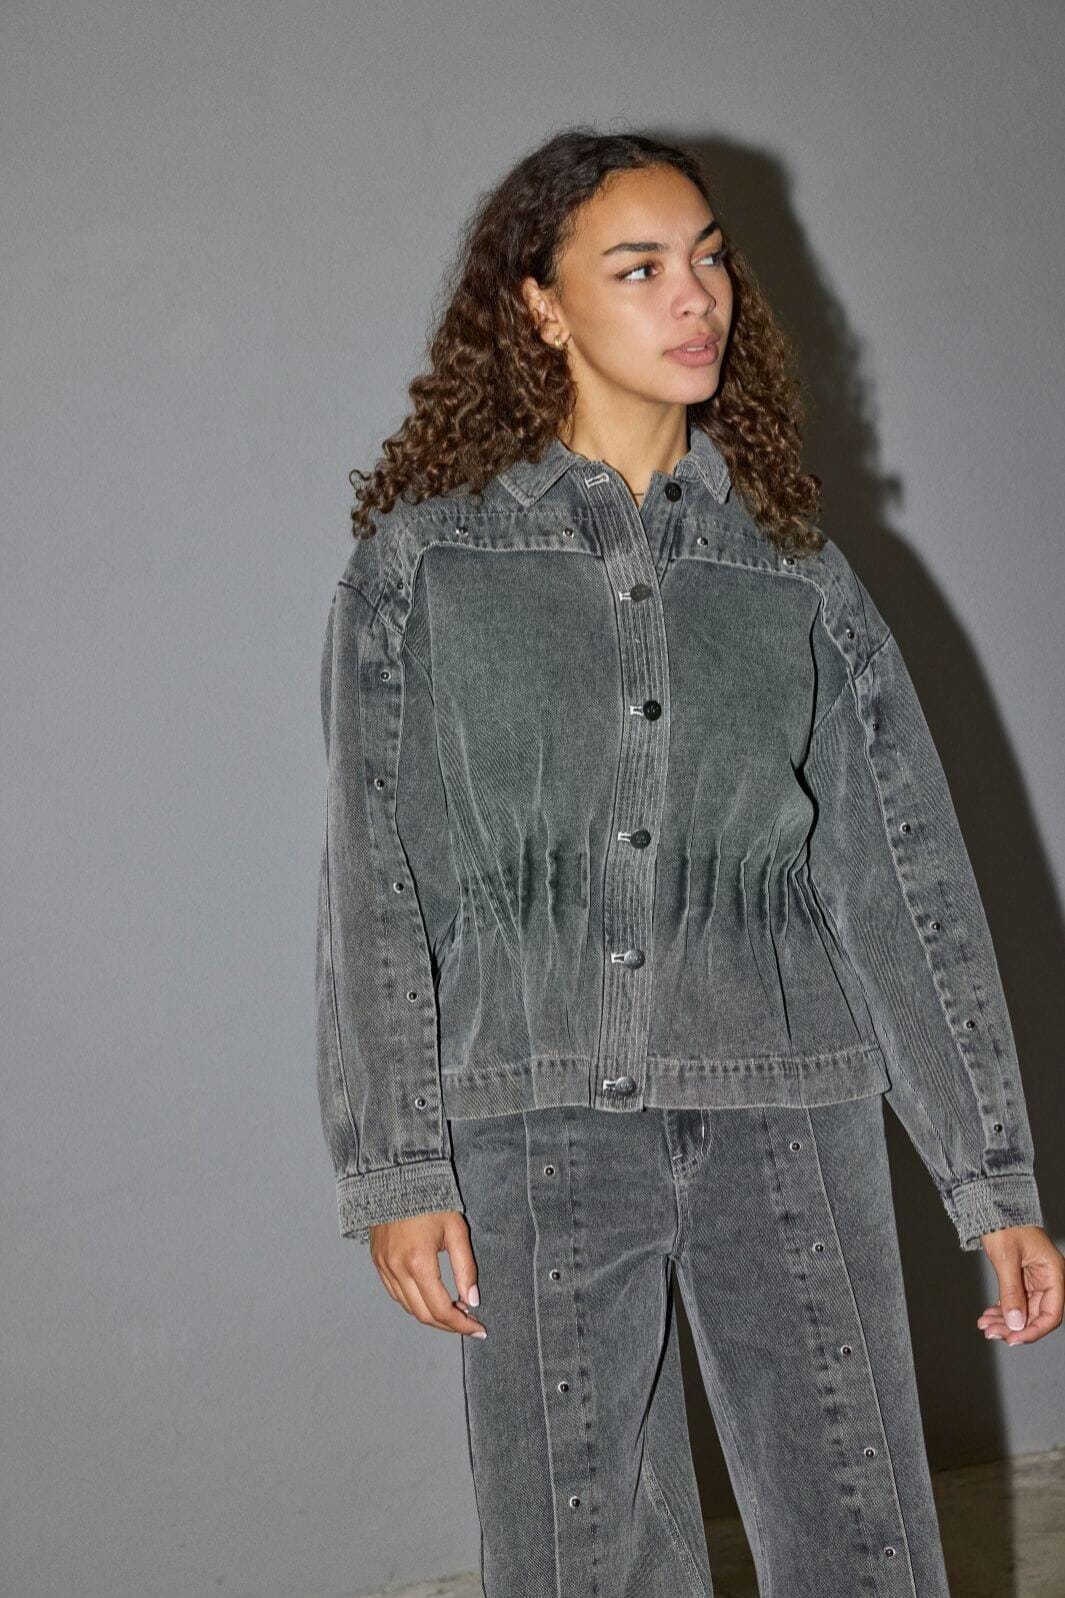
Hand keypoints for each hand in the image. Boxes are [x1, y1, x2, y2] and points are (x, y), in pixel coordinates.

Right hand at [369, 1209, 486, 1336]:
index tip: (477, 1328)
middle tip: (468, 1323)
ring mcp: (383, 1267)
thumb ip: (466, 1268)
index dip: (460, 1325)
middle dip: (448, 1325)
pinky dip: (414, 1302)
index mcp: (418, 1262)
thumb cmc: (430, 1201)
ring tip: (452, 1311)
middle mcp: (397, 1269)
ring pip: (408, 1307)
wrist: (397, 1178)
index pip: (440, 1309)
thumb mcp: (456, 1231)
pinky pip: (395, 1294)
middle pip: (423, 1315)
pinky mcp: (377, 1262)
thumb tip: (472, 1301)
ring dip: (430, 1315)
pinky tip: (430, 1298)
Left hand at [976, 1225, 1063, 1346]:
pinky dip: (1002, 1310)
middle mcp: (1047, 1278)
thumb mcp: (1007, 1258)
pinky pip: (1014, 1301)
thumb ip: (1012, 1292)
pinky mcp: (1021, 1277)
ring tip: (985, 1325)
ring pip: (1023, 1310)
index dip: (1034, 1330)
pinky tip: (988, 1316)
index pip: (1051, 1314)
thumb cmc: (1005, 1223)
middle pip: (1036, 1315)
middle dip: (1014, 1327)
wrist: (992, 1204)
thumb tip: (1015, 1323)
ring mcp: (1034, 1279)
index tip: (1013, 1339)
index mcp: (1054, 1273)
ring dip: (1005, 1320)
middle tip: (992, 1333)